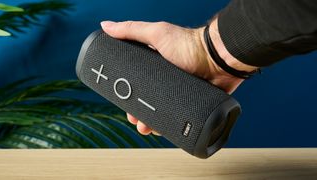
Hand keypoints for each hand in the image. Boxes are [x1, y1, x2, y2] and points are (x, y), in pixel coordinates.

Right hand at [101, 17, 256, 135]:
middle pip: (148, 102)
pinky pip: (178, 118)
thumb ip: (131, 30)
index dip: (128, 96)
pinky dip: (169, 126)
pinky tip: (163, 131)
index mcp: (156, 67)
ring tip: (147, 129)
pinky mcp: (191, 103)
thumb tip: (106, 26)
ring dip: (152, 124)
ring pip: (161, 113)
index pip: (136, 84)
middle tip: (136, 122)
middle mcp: (166, 80)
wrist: (218, 58)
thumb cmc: (190, 44)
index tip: (123, 105)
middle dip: (139, 114)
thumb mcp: (157, 34)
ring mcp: (179, 93)